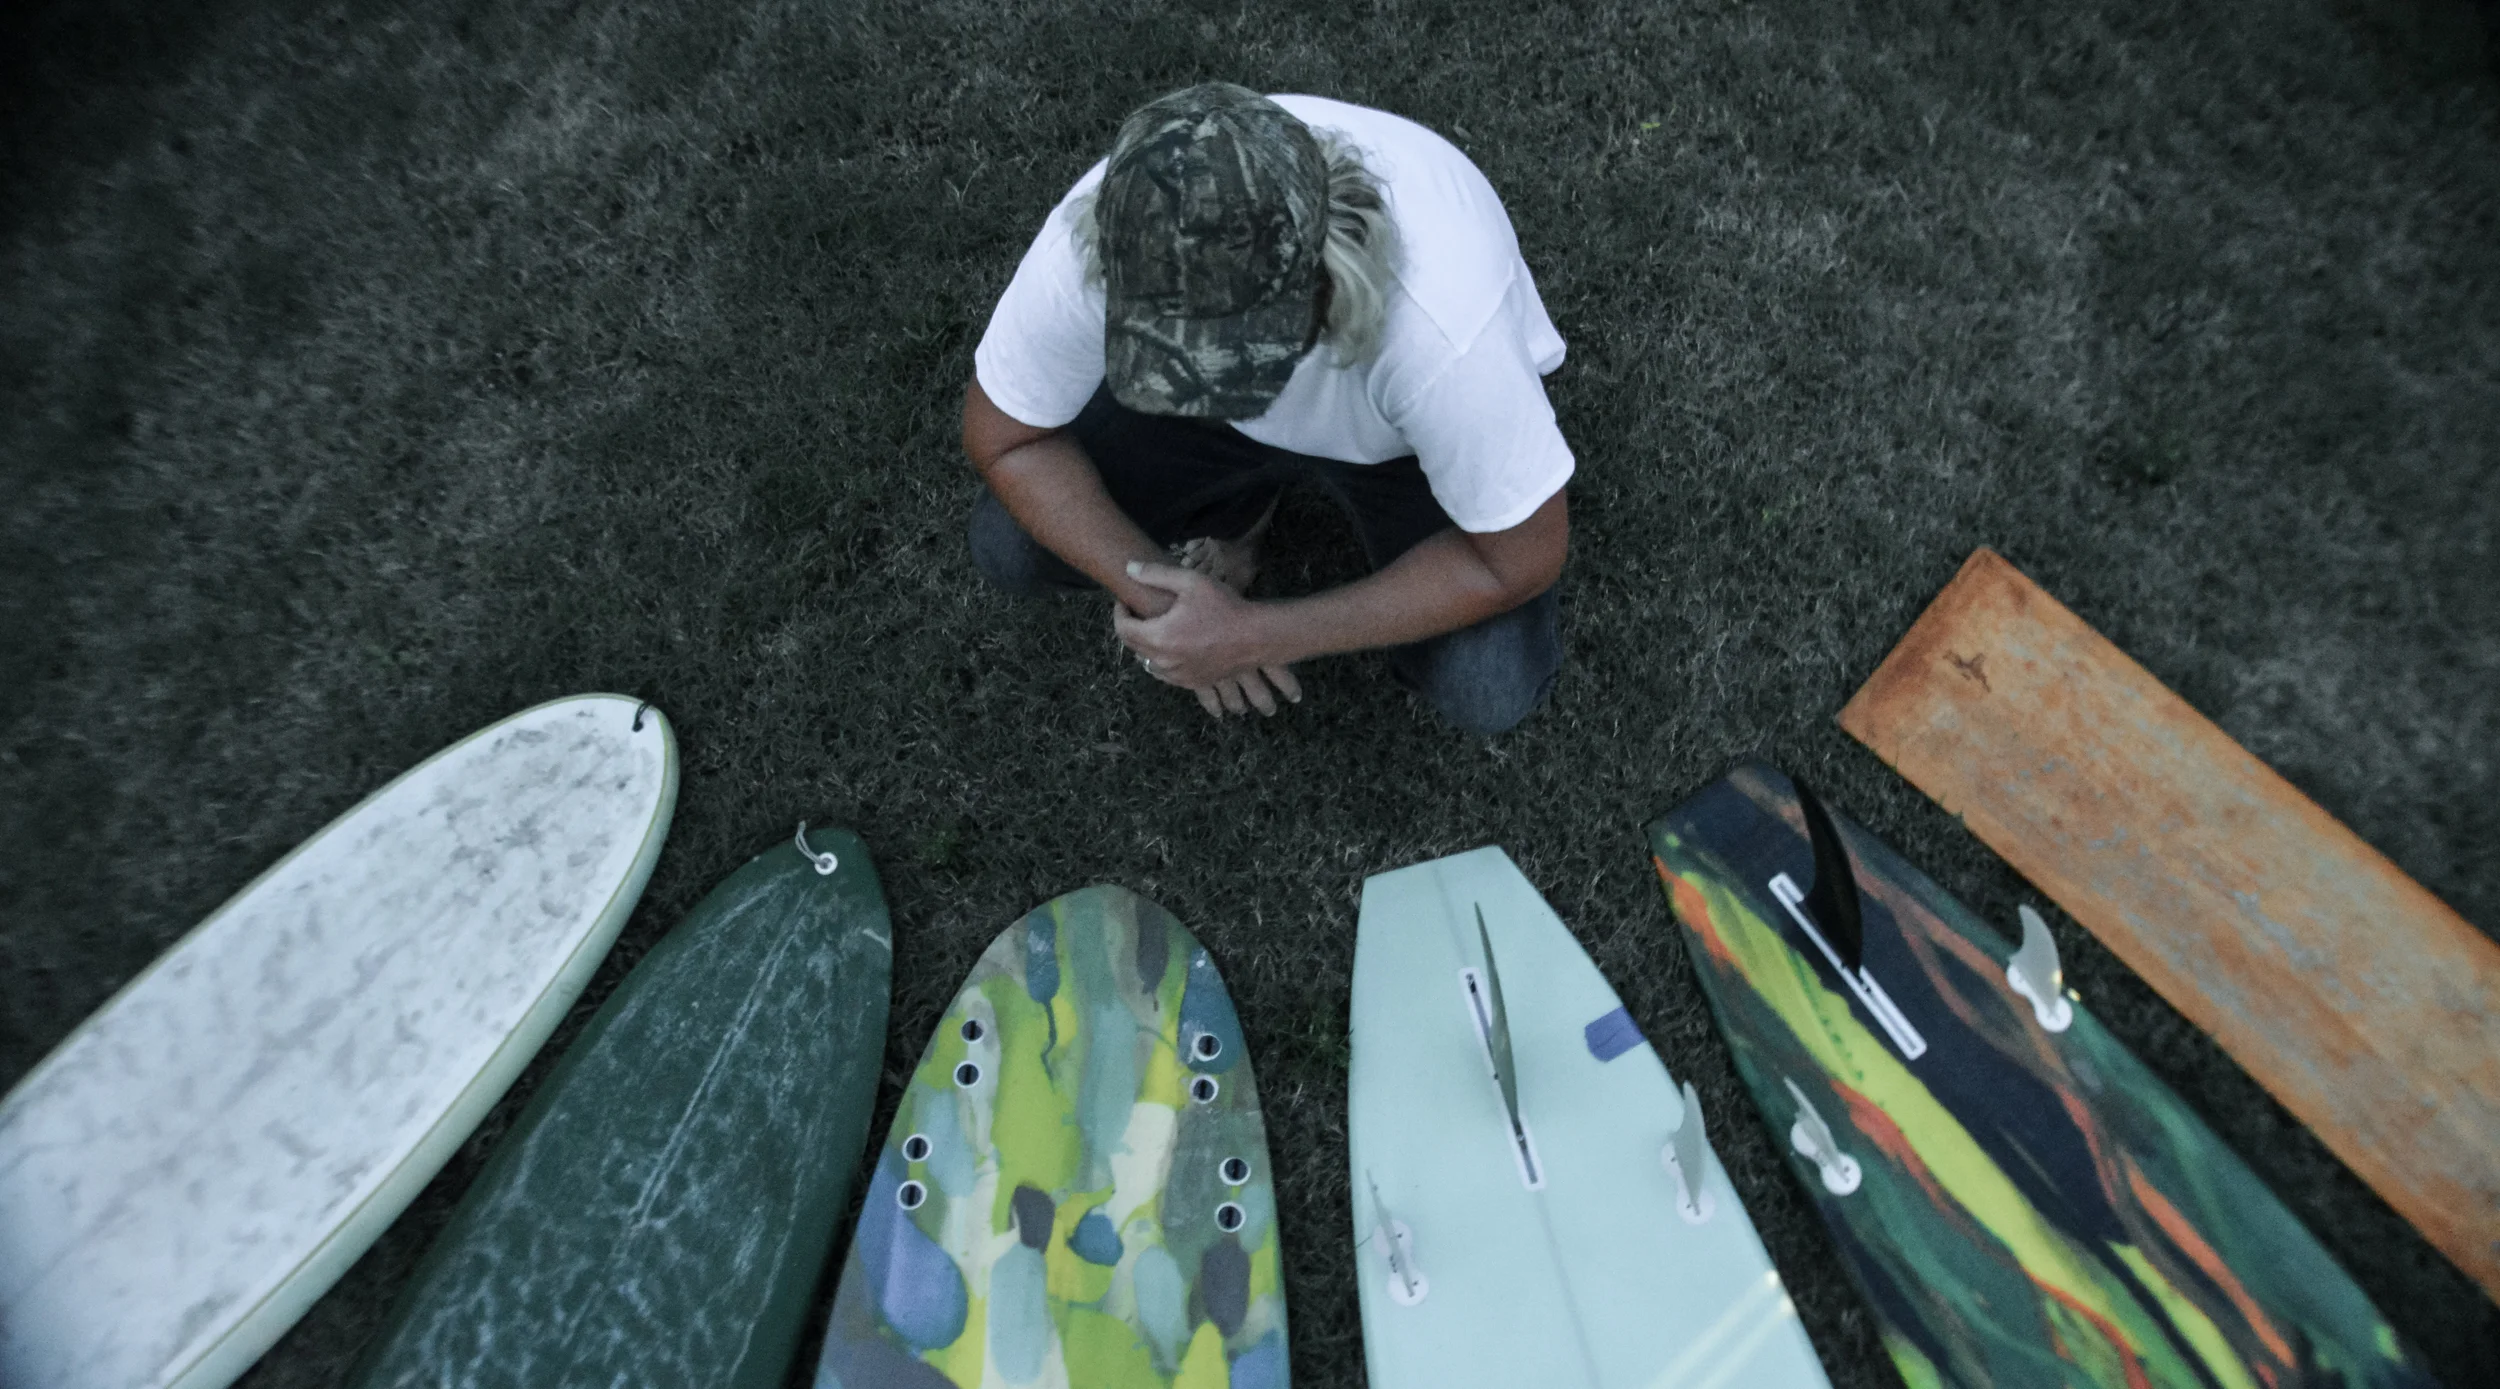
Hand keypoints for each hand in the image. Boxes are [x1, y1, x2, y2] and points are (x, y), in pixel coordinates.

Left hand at [1113, 561, 1302, 716]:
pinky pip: (1166, 674)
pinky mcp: (1192, 683)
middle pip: (1132, 646)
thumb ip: (1155, 574)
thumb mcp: (1191, 582)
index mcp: (1159, 636)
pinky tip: (1174, 646)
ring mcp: (1178, 676)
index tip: (1125, 601)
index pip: (1122, 628)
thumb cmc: (1225, 606)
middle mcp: (1164, 661)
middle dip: (1131, 627)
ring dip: (1146, 645)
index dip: (1119, 612)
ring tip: (1157, 627)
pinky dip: (1163, 660)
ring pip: (1148, 661)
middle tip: (1139, 611)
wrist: (1256, 637)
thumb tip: (1128, 568)